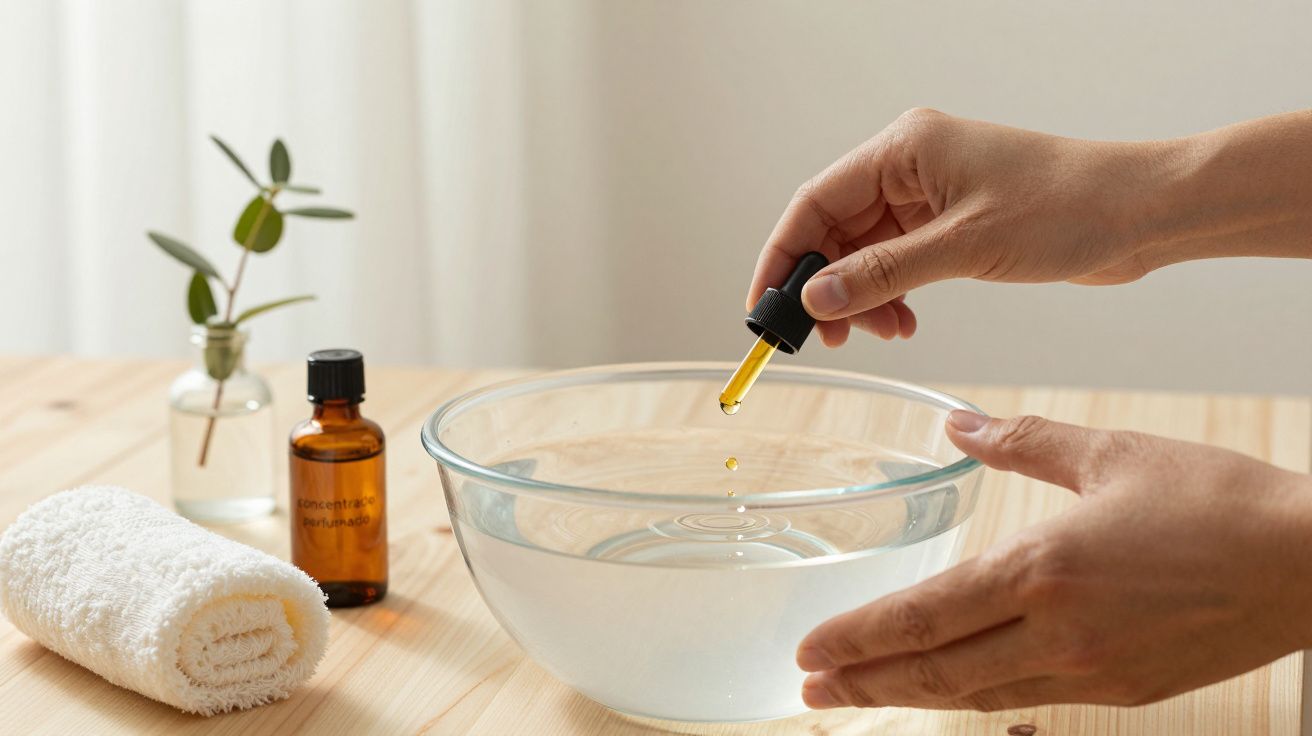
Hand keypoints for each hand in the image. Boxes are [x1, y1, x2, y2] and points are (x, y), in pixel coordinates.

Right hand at [748, 108, 1311, 347]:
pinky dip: (892, 294)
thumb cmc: (1065, 209)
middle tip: (823, 338)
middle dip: (826, 286)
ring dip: (862, 297)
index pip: (815, 203)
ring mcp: (930, 193)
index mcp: (903, 148)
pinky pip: (898, 260)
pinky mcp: (951, 221)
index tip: (764, 308)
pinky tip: (904, 322)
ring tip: (883, 333)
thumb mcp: (962, 247)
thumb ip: (882, 274)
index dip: (783, 258)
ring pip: (865, 250)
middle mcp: (909, 165)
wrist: (1140, 212)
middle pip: (835, 229)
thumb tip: (815, 301)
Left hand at [796, 411, 1311, 710]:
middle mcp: (1057, 630)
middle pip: (934, 669)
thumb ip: (1020, 440)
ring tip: (853, 695)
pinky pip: (1024, 697)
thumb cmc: (1215, 500)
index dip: (858, 637)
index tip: (809, 649)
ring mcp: (1089, 669)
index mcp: (1043, 566)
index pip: (924, 616)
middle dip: (862, 681)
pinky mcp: (1121, 690)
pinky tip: (947, 688)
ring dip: (906, 696)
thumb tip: (957, 425)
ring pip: (974, 693)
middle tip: (806, 687)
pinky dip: (972, 696)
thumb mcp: (1110, 452)